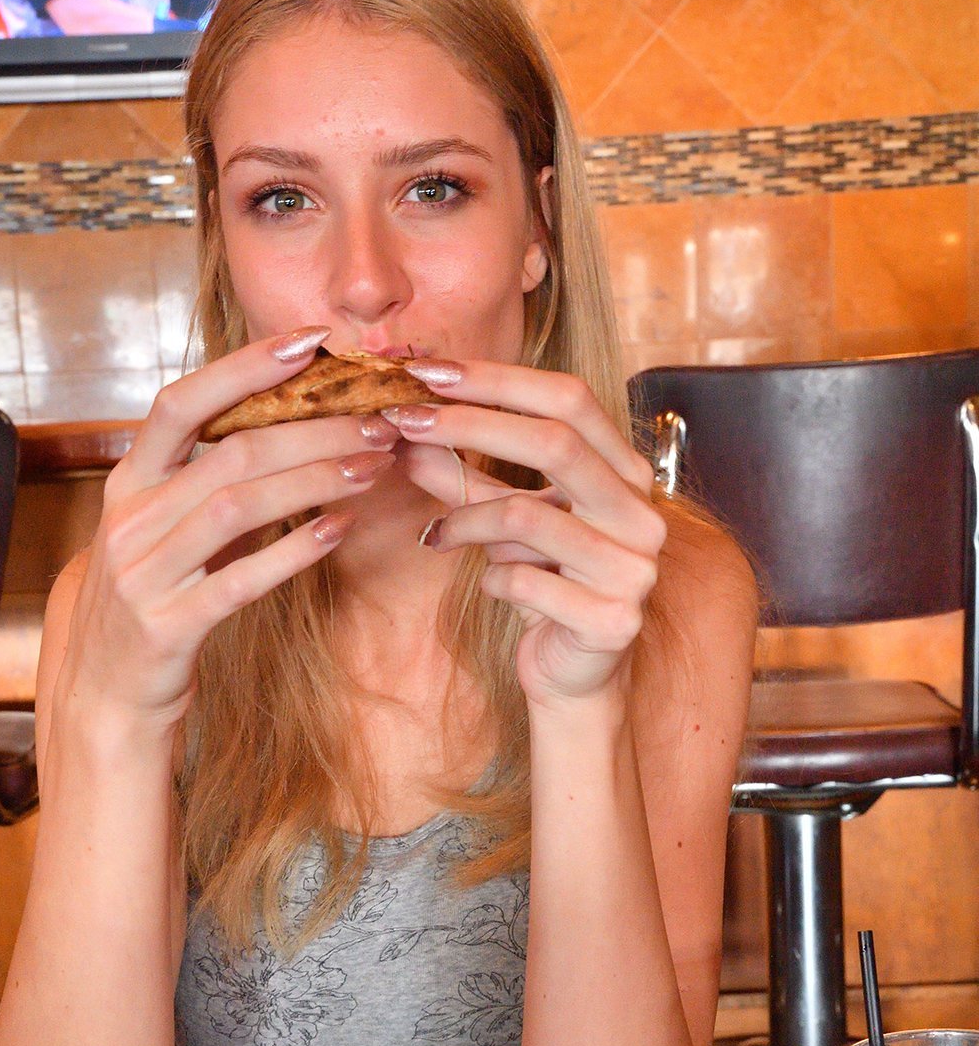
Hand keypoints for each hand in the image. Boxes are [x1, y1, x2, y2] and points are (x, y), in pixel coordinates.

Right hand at [61, 327, 399, 733]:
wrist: (107, 689)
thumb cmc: (156, 594)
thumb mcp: (169, 526)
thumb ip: (212, 479)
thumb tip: (296, 420)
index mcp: (130, 481)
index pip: (182, 402)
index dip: (244, 367)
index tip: (311, 342)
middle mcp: (131, 518)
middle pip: (231, 453)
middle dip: (314, 430)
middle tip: (378, 421)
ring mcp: (144, 573)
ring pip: (238, 507)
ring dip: (315, 479)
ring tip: (372, 466)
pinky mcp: (169, 625)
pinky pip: (241, 579)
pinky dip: (294, 550)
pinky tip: (339, 529)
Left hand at [384, 360, 666, 709]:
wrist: (575, 674)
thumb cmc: (545, 582)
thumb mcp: (503, 522)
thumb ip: (467, 475)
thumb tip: (407, 429)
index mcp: (626, 473)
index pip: (569, 398)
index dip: (496, 378)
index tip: (425, 371)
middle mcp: (641, 513)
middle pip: (556, 442)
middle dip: (469, 424)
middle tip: (404, 422)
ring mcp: (634, 568)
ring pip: (527, 516)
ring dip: (464, 518)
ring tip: (437, 531)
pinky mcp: (612, 620)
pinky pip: (525, 581)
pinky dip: (491, 579)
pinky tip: (489, 586)